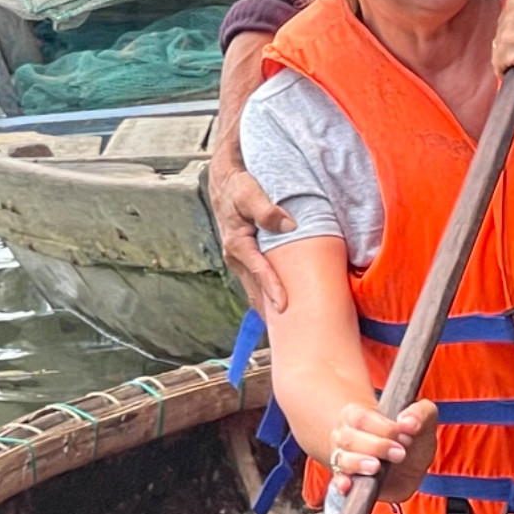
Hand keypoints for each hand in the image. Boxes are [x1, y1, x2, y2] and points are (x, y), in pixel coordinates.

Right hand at [212, 162, 294, 319]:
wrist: (224, 183)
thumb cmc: (238, 187)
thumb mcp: (250, 192)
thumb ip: (267, 209)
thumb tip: (288, 225)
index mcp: (237, 244)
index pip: (258, 271)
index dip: (272, 289)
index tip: (284, 307)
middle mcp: (236, 257)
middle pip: (256, 290)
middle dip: (270, 311)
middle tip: (289, 331)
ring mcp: (240, 261)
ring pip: (255, 290)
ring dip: (268, 308)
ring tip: (286, 329)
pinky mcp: (246, 260)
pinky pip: (257, 283)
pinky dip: (267, 297)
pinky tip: (280, 309)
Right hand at [325, 397, 437, 506]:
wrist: (409, 464)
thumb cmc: (411, 436)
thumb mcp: (422, 418)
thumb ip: (420, 414)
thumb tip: (408, 423)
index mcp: (357, 415)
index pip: (361, 418)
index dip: (383, 428)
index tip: (404, 435)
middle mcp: (344, 436)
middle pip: (349, 438)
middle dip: (376, 446)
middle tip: (399, 453)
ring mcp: (343, 459)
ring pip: (342, 459)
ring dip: (358, 463)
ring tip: (376, 467)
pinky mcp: (348, 481)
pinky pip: (339, 481)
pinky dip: (342, 484)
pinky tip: (348, 486)